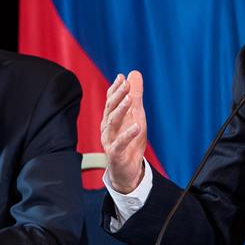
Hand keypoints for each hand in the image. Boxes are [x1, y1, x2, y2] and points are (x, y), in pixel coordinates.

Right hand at [101, 71, 147, 193]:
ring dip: (120, 110)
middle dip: (117, 95)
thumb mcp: (136, 116)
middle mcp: (107, 128)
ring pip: (112, 123)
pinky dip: (127, 135)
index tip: (122, 77)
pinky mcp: (115, 154)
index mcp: (110, 118)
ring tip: (130, 100)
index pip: (110, 101)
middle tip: (126, 84)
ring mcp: (109, 141)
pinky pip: (120, 143)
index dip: (115, 89)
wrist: (127, 171)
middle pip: (109, 109)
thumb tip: (134, 73)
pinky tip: (136, 126)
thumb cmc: (130, 142)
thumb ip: (135, 96)